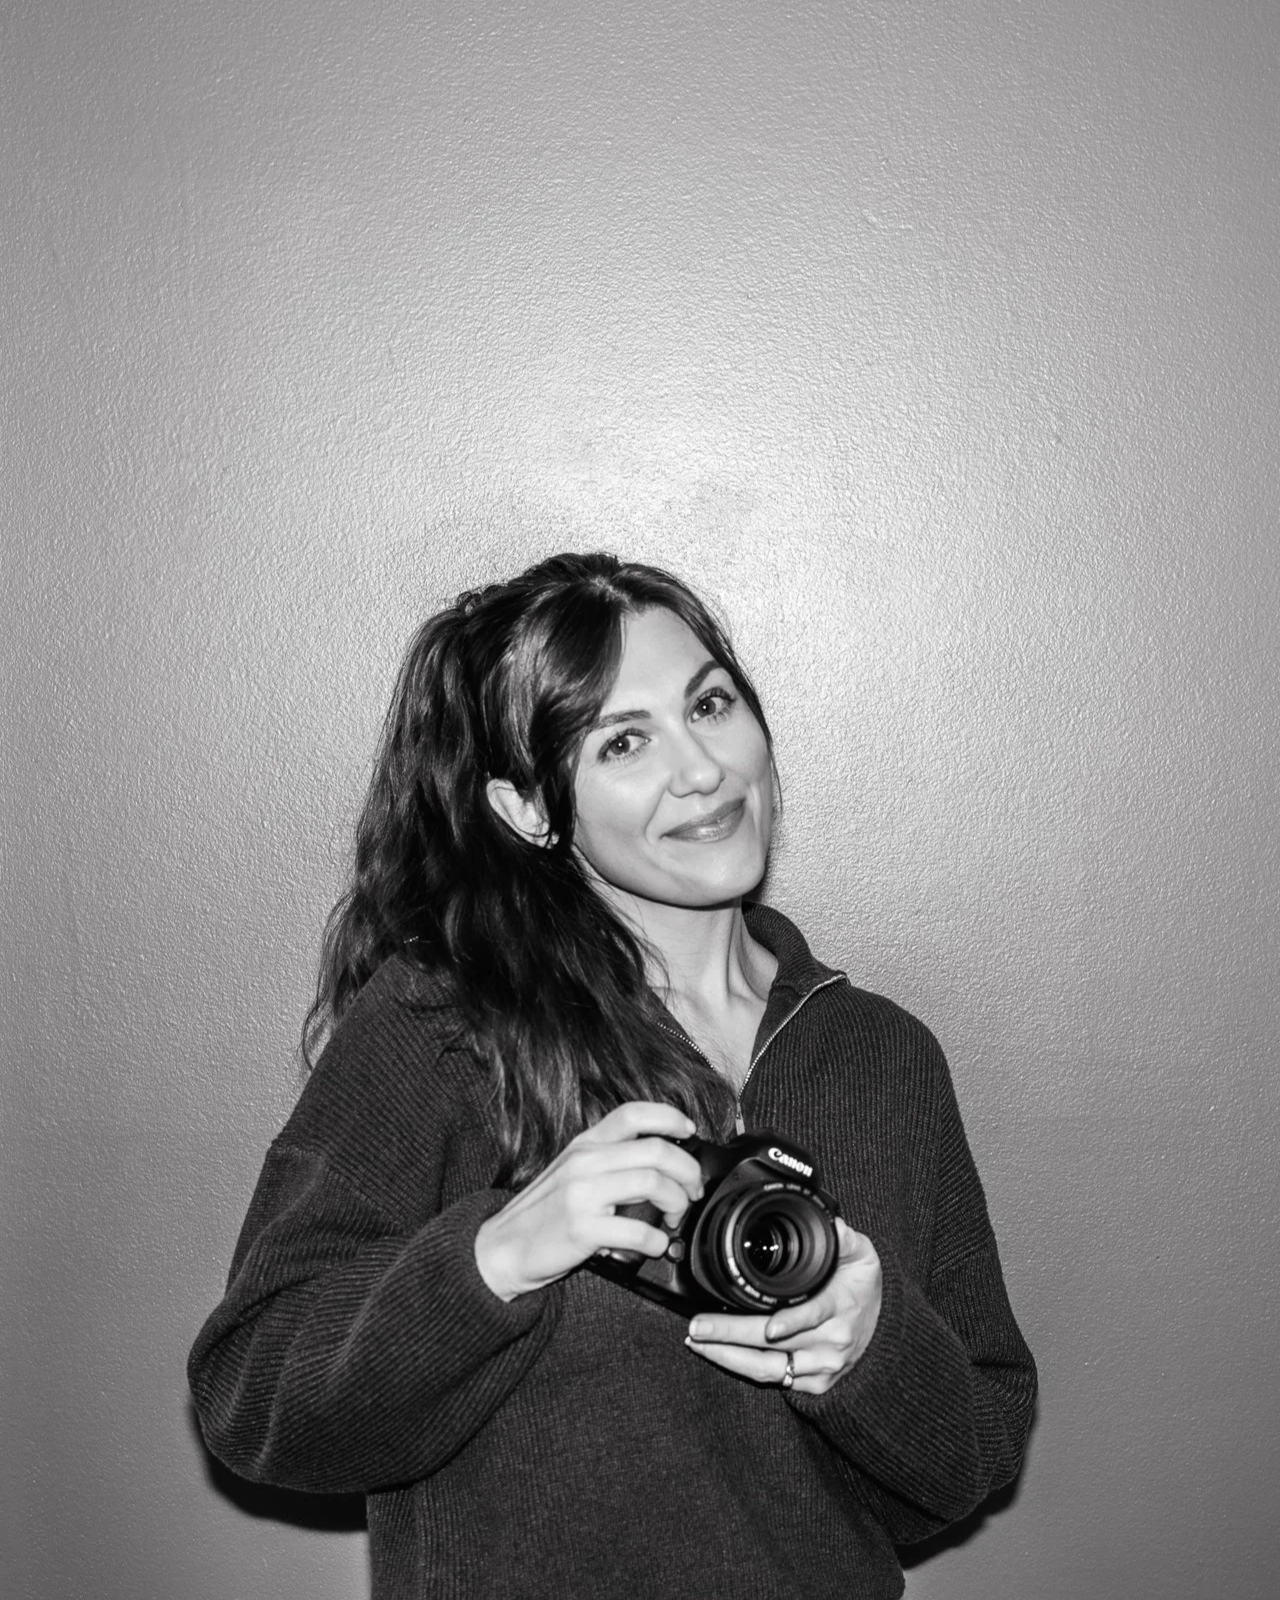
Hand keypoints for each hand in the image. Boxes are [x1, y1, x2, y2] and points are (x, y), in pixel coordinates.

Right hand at [474, 1102, 704, 1301]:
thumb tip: (663, 1162)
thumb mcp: (573, 1171)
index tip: (690, 1131)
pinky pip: (638, 1231)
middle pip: (657, 1151)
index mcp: (586, 1144)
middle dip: (688, 1172)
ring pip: (653, 1184)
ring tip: (675, 1218)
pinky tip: (656, 1245)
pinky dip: (657, 1241)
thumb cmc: (544, 1212)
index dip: (669, 1117)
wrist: (502, 1247)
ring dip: (677, 1204)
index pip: (633, 1114)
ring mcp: (582, 1194)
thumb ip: (610, 1160)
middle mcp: (585, 1161)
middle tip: (693, 1191)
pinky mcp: (582, 1229)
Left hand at [684, 1218, 880, 1394]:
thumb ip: (845, 1238)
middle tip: (699, 1325)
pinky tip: (717, 1354)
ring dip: (728, 1356)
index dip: (791, 1321)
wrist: (885, 1330)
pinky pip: (773, 1379)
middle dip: (732, 1334)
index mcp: (840, 1307)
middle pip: (776, 1343)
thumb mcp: (862, 1256)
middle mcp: (830, 1342)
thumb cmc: (862, 1287)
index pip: (814, 1315)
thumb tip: (833, 1223)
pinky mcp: (813, 1383)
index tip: (769, 1326)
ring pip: (768, 1368)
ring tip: (698, 1340)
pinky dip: (741, 1368)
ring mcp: (821, 1366)